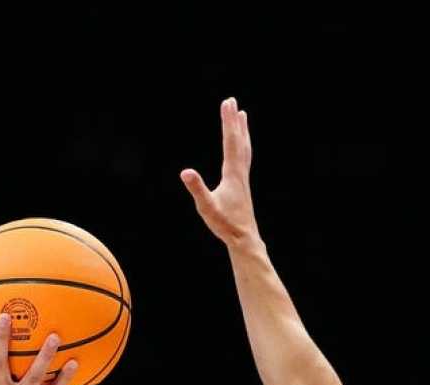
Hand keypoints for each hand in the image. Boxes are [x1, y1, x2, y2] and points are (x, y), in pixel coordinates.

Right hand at [180, 97, 261, 247]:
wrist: (244, 238)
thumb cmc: (225, 224)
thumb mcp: (206, 207)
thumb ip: (196, 189)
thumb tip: (185, 172)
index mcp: (232, 173)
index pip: (230, 141)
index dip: (228, 122)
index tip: (227, 103)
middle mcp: (240, 172)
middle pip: (238, 140)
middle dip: (234, 120)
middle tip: (232, 101)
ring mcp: (243, 178)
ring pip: (244, 148)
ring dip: (242, 131)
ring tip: (243, 116)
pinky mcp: (242, 185)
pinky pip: (243, 158)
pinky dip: (242, 146)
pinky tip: (241, 147)